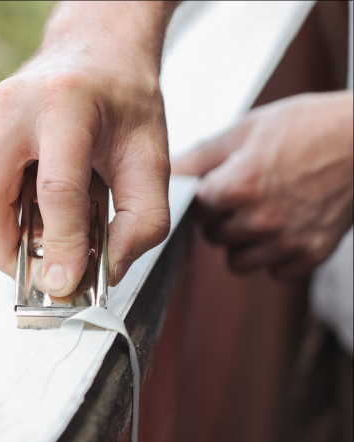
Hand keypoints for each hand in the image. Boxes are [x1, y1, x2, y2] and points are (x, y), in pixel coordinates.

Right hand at [0, 1, 177, 296]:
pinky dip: (9, 215)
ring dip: (7, 236)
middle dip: (7, 254)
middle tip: (38, 277)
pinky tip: (41, 210)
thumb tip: (106, 272)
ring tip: (48, 240)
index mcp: (64, 105)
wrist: (98, 53)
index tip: (67, 284)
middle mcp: (13, 108)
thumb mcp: (152, 160)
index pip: (57, 190)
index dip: (62, 245)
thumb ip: (141, 222)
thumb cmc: (125, 101)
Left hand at [172, 92, 353, 278]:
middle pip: (213, 237)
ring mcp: (286, 241)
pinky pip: (274, 272)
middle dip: (221, 219)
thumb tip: (171, 169)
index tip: (221, 186)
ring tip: (261, 217)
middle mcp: (260, 220)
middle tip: (244, 198)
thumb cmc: (311, 127)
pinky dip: (275, 256)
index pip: (196, 209)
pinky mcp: (311, 254)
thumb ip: (204, 155)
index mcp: (239, 186)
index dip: (207, 196)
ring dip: (242, 244)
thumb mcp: (251, 128)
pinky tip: (285, 230)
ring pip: (237, 262)